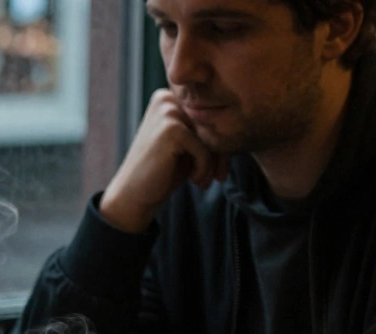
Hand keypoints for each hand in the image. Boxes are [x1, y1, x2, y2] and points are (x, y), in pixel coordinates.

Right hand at [100, 89, 228, 233]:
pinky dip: (204, 167)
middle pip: (211, 122)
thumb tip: (242, 122)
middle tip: (217, 177)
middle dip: (220, 152)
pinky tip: (194, 180)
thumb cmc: (162, 170)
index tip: (219, 168)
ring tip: (203, 180)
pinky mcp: (171, 129)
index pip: (207, 114)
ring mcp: (167, 112)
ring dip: (213, 162)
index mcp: (169, 97)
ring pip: (211, 134)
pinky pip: (205, 148)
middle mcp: (167, 98)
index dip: (219, 140)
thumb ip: (205, 128)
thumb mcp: (187, 145)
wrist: (133, 195)